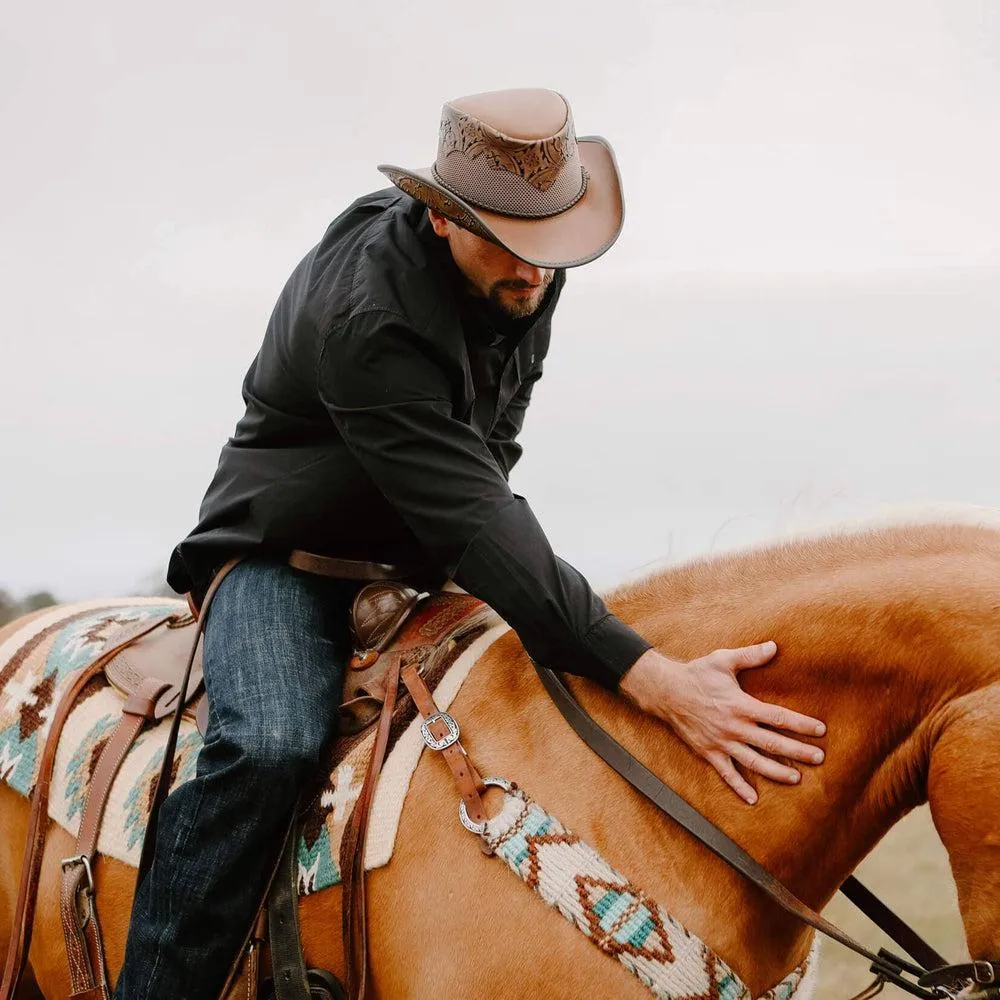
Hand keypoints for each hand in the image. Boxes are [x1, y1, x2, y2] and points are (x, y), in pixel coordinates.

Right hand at [619, 642, 825, 803]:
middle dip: (798, 752)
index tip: (820, 730)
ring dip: (776, 772)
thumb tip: (774, 646)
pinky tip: (753, 798)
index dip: (801, 725)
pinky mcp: (709, 752)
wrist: (666, 691)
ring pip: (754, 762)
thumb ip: (750, 655)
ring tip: (796, 778)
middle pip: (772, 743)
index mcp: (741, 705)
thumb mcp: (723, 660)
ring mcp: (721, 743)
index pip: (778, 718)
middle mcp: (734, 727)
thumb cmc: (697, 674)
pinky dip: (739, 787)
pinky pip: (726, 774)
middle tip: (819, 758)